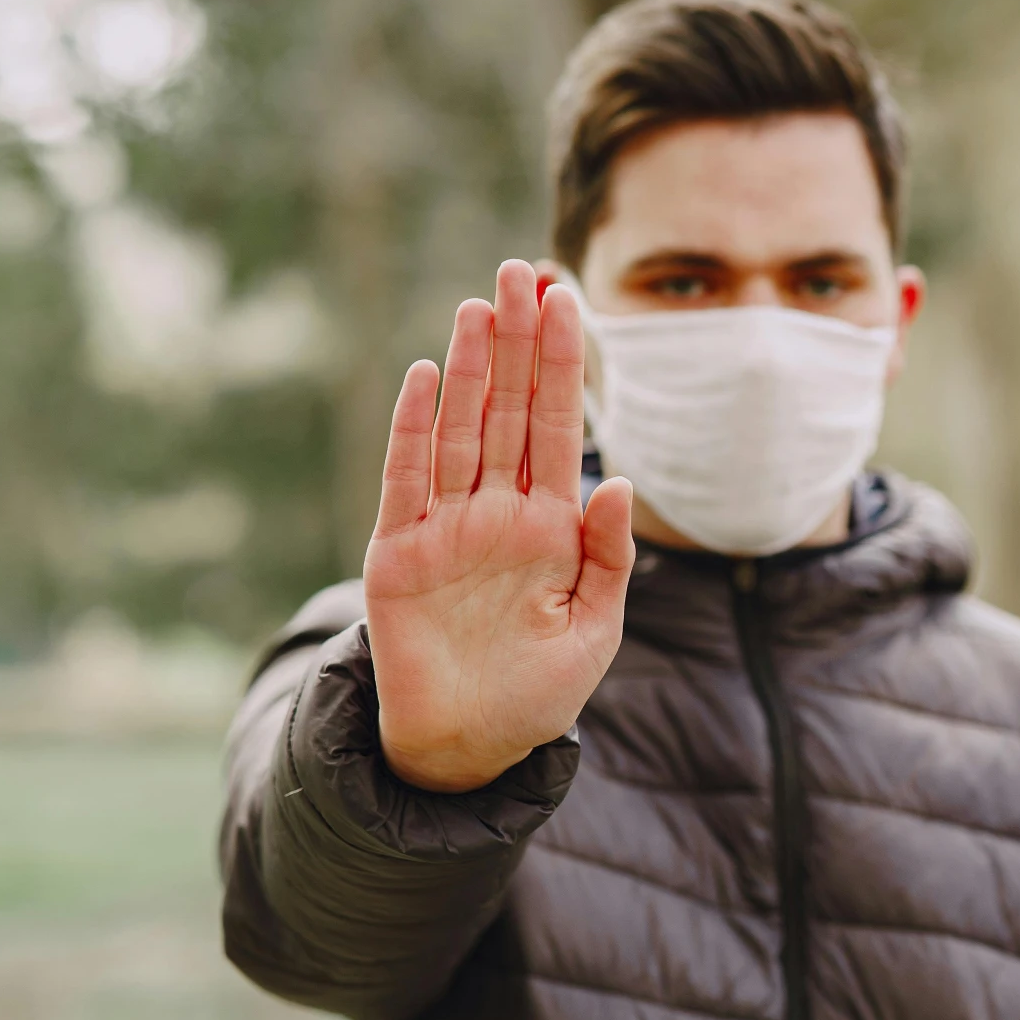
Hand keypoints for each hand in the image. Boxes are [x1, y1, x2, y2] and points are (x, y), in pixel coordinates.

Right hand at [364, 260, 634, 792]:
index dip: (563, 363)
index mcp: (550, 524)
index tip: (570, 298)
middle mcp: (497, 512)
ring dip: (472, 366)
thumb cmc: (539, 690)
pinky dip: (415, 428)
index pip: (558, 426)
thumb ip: (609, 556)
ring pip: (460, 429)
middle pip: (509, 409)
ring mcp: (446, 528)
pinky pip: (407, 480)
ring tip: (482, 303)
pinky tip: (429, 376)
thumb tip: (619, 481)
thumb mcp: (595, 627)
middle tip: (523, 271)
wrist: (472, 748)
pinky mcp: (399, 554)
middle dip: (518, 342)